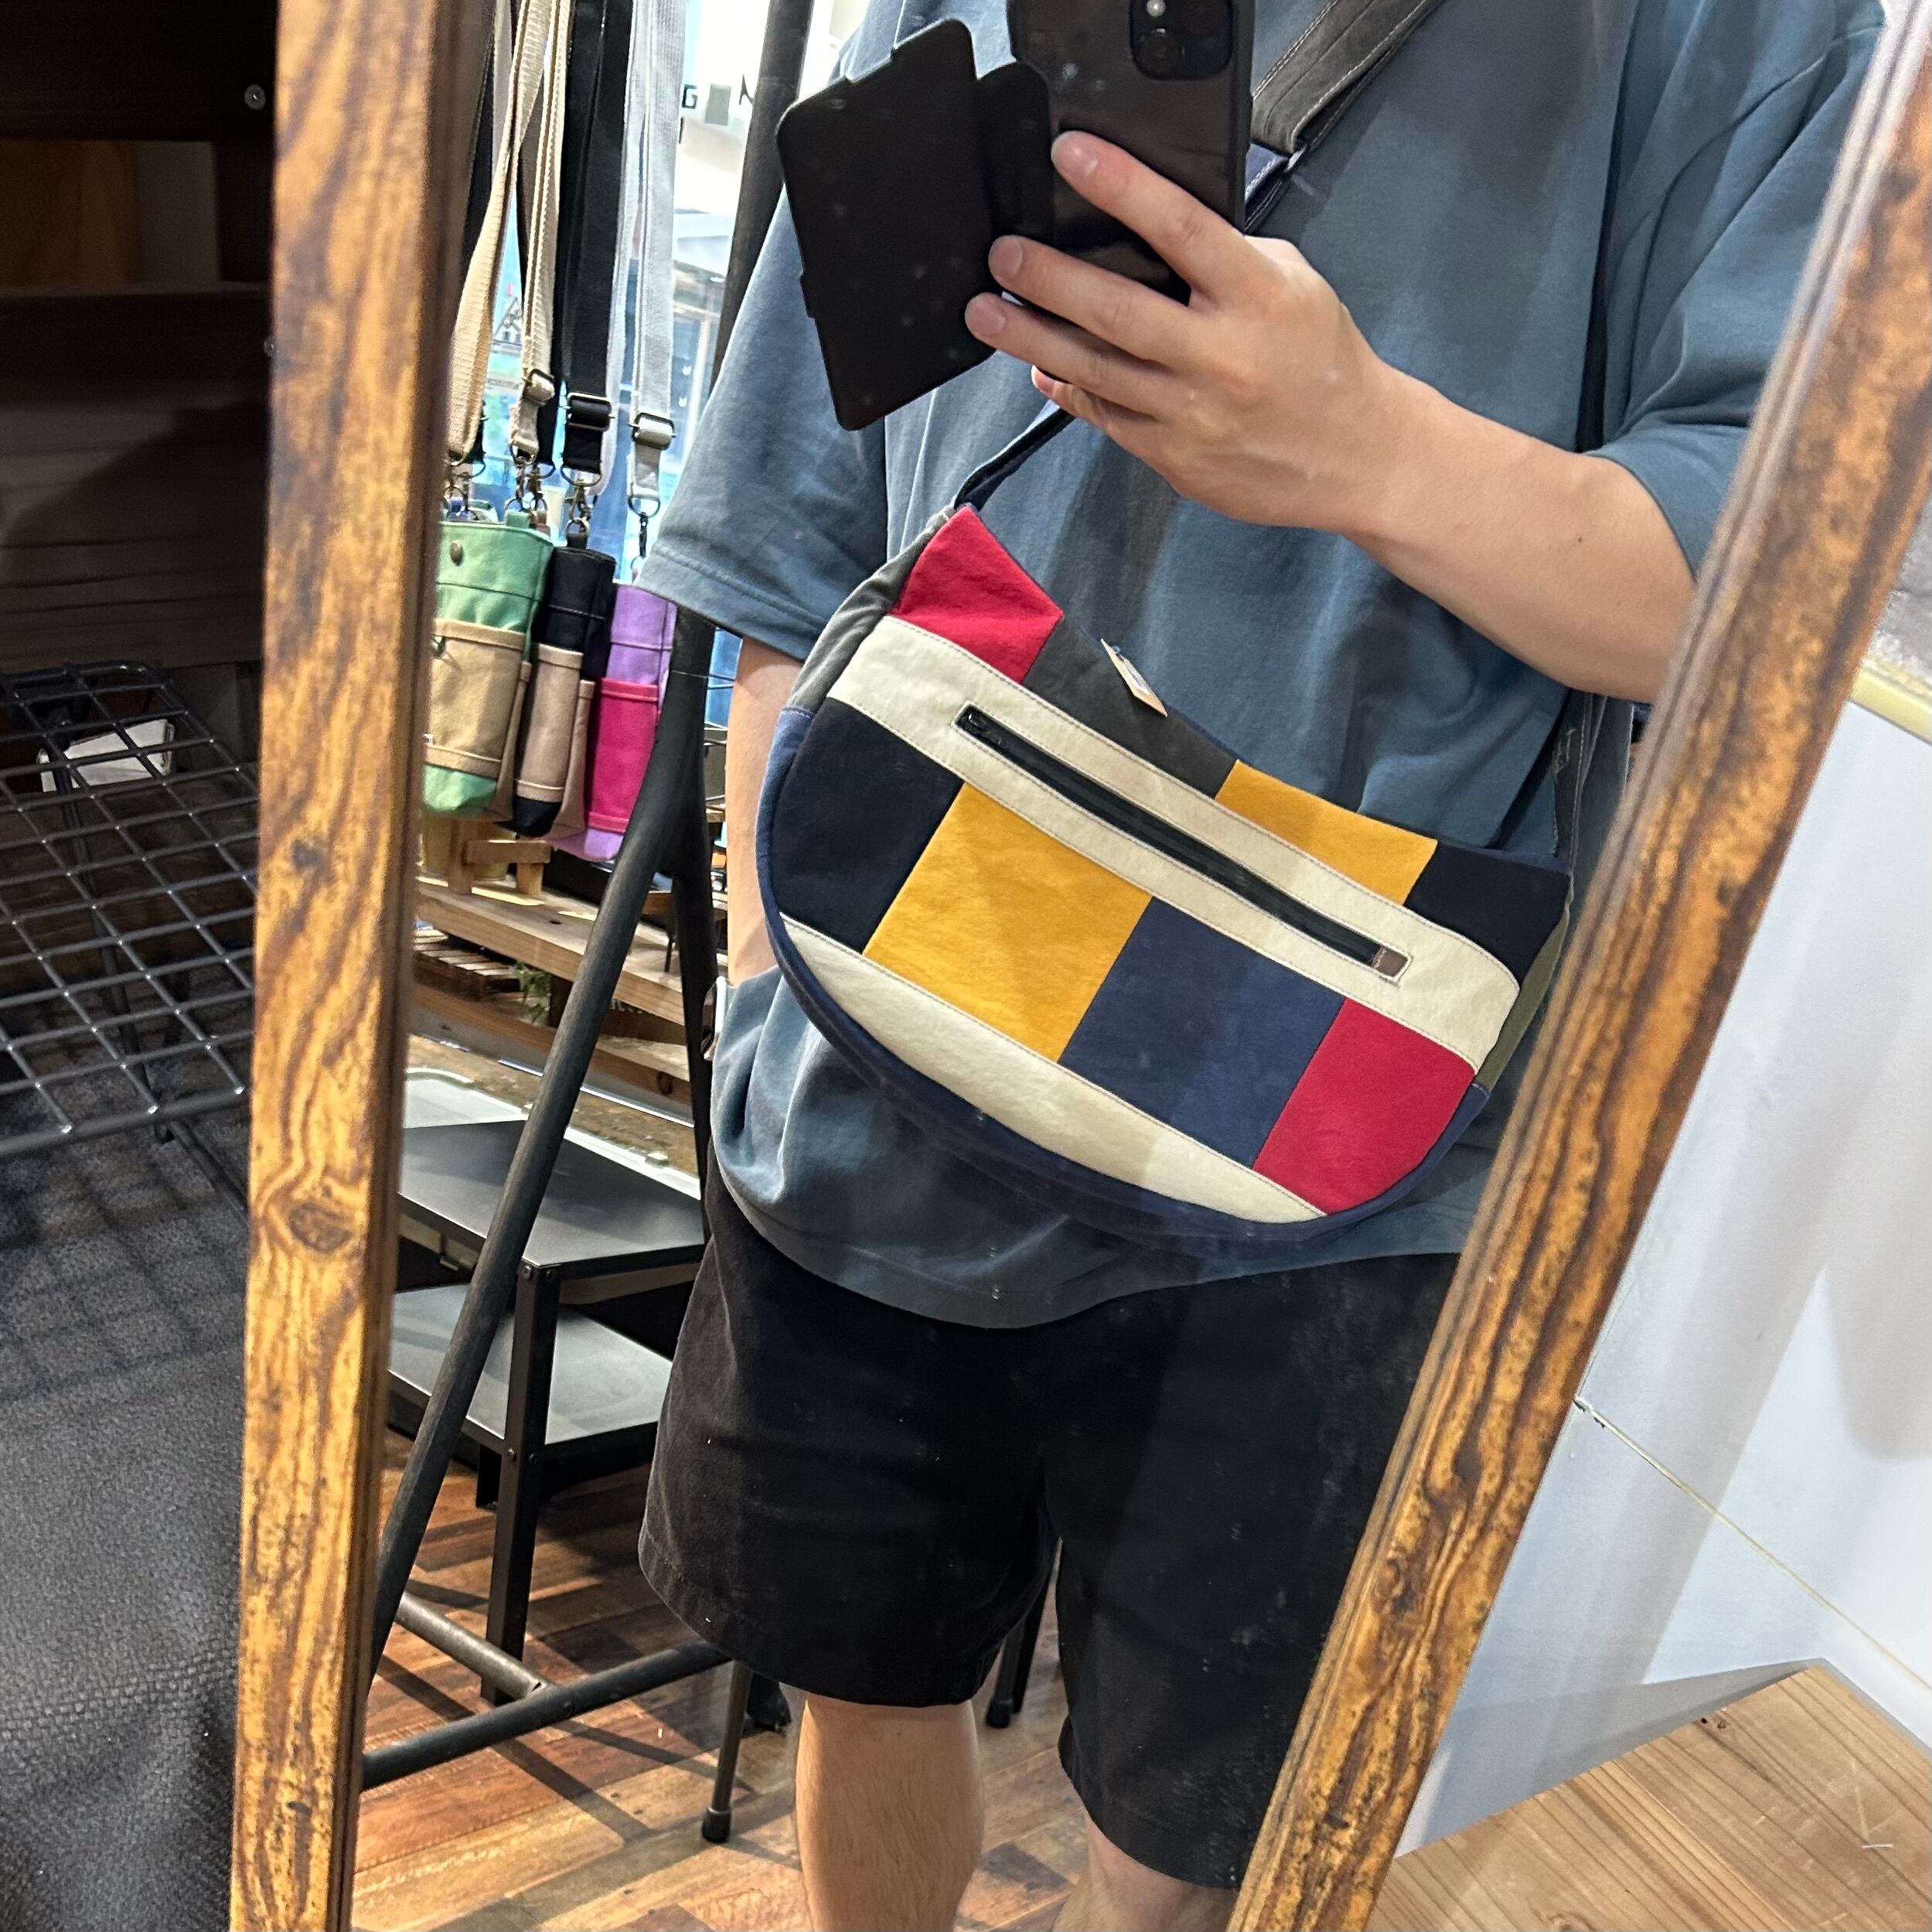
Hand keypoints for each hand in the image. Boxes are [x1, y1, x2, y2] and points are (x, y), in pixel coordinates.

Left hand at [963, 132, 1399, 537]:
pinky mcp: (1174, 457)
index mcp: (1257, 297)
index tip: (1068, 155)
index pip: (1181, 229)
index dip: (1120, 187)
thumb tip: (1143, 235)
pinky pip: (1106, 417)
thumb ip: (1222, 256)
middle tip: (1002, 255)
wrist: (1355, 456)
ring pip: (1096, 371)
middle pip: (1117, 311)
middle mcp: (1220, 357)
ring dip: (1032, 339)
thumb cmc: (1318, 359)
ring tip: (986, 313)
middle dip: (1048, 280)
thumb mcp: (1290, 284)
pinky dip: (1068, 388)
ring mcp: (1192, 414)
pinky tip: (1038, 366)